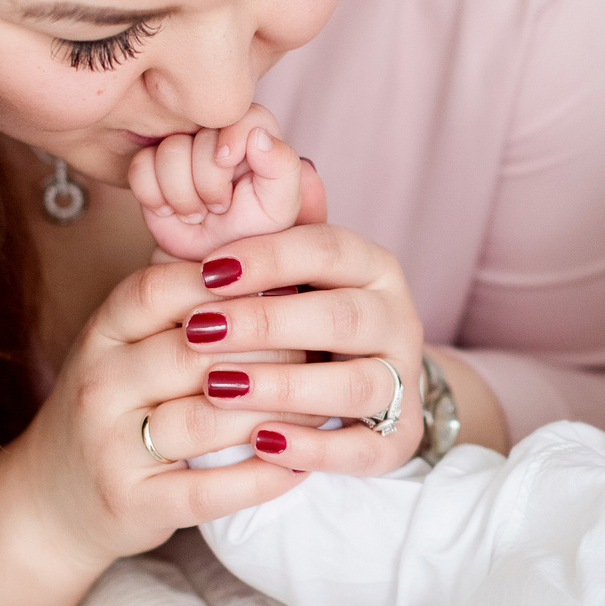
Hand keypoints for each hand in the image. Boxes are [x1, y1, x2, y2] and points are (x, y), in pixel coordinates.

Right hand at [1, 256, 314, 568]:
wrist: (52, 503)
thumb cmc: (117, 408)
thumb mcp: (132, 344)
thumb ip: (188, 296)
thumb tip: (273, 226)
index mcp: (103, 333)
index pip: (163, 288)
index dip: (230, 283)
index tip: (289, 283)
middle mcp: (100, 384)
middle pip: (195, 352)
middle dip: (269, 349)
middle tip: (322, 349)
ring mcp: (111, 446)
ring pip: (207, 420)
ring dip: (274, 414)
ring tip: (323, 406)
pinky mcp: (133, 503)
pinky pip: (209, 489)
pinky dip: (261, 478)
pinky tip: (298, 464)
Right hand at [129, 109, 327, 261]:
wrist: (211, 264)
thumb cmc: (251, 234)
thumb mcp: (278, 207)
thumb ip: (282, 167)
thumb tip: (259, 135)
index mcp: (253, 135)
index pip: (240, 114)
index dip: (230, 137)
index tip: (227, 162)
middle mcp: (214, 135)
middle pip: (198, 135)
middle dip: (207, 182)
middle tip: (218, 206)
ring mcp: (180, 149)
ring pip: (167, 151)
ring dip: (181, 194)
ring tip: (197, 213)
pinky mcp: (149, 167)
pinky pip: (139, 168)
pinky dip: (153, 196)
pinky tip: (169, 210)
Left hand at [172, 222, 429, 476]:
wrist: (355, 390)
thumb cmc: (295, 315)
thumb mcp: (281, 271)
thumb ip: (266, 227)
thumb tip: (272, 157)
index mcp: (373, 267)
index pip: (327, 249)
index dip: (267, 258)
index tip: (206, 271)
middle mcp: (398, 319)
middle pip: (343, 317)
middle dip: (267, 324)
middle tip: (199, 331)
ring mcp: (404, 381)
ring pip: (357, 384)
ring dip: (286, 386)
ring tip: (220, 388)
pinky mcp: (400, 438)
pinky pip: (365, 448)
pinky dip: (314, 447)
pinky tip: (261, 442)